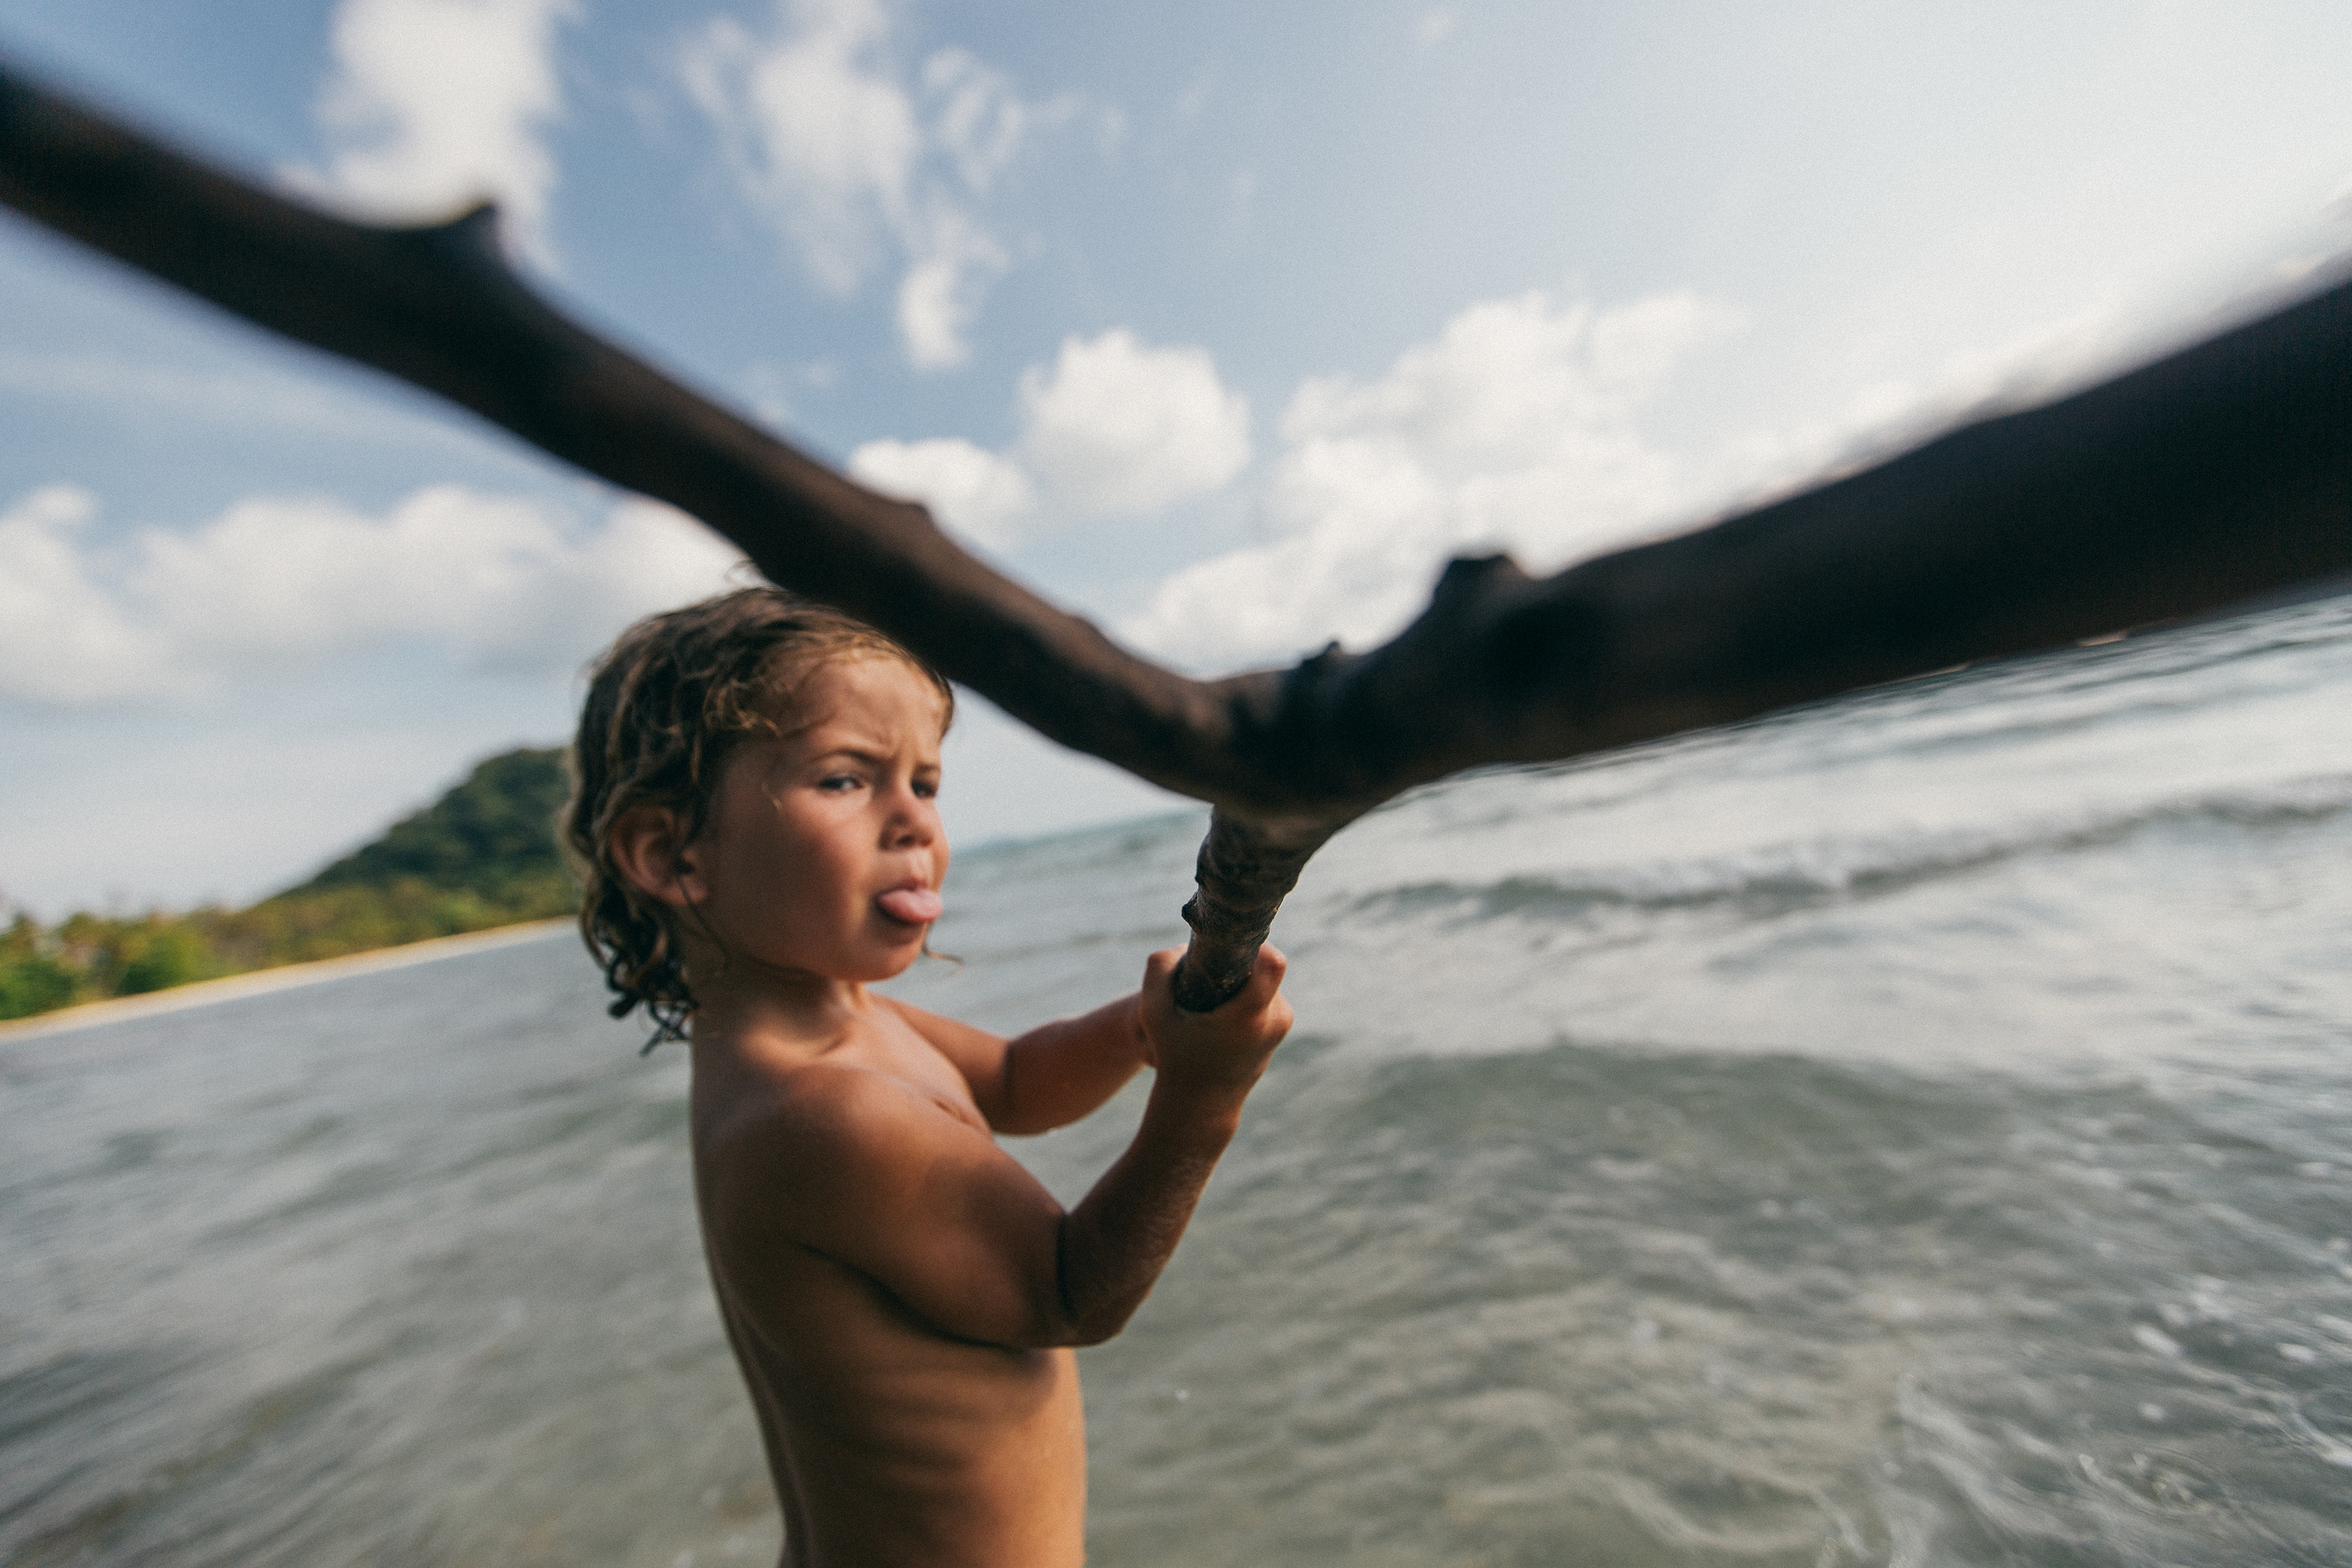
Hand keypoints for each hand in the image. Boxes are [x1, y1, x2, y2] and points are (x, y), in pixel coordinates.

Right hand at [1138, 944, 1292, 1101]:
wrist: (1200, 1106)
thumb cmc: (1175, 1058)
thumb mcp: (1153, 1013)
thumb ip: (1159, 969)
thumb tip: (1184, 946)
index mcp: (1249, 1016)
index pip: (1272, 961)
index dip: (1251, 944)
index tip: (1224, 950)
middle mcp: (1274, 1020)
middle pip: (1264, 966)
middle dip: (1237, 964)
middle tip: (1208, 981)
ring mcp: (1282, 1025)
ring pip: (1265, 979)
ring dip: (1241, 980)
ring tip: (1213, 1003)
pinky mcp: (1281, 1029)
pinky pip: (1267, 994)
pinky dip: (1247, 995)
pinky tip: (1223, 1013)